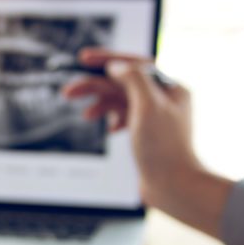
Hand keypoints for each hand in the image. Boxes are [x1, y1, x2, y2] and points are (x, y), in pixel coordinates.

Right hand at [61, 48, 232, 237]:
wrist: (174, 186)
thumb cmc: (165, 149)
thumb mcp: (148, 106)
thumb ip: (132, 79)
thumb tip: (116, 65)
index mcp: (170, 87)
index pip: (135, 64)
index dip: (108, 59)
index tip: (84, 58)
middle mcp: (164, 99)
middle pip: (124, 83)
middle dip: (96, 86)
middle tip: (69, 91)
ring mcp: (155, 117)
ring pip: (121, 101)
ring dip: (100, 104)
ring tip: (84, 115)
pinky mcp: (147, 134)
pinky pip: (124, 117)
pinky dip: (112, 119)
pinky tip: (108, 128)